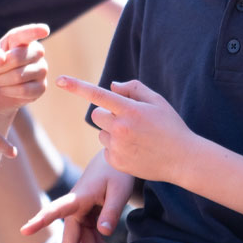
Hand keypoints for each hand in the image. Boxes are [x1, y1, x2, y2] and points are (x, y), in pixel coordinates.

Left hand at [0, 24, 50, 115]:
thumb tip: (0, 60)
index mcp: (22, 39)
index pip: (28, 34)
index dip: (36, 31)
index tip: (44, 30)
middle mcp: (36, 51)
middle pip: (18, 58)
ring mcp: (42, 69)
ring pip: (19, 76)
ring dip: (0, 81)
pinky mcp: (41, 87)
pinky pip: (24, 90)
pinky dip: (7, 91)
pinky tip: (2, 89)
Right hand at [22, 153, 136, 242]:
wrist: (115, 162)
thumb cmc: (116, 172)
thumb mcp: (119, 189)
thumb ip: (111, 210)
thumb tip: (105, 232)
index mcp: (78, 197)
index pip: (56, 210)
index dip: (40, 221)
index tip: (24, 231)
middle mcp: (76, 208)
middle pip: (71, 236)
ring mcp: (83, 214)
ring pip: (84, 240)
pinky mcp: (90, 218)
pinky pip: (92, 236)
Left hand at [54, 75, 199, 184]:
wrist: (183, 159)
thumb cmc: (171, 126)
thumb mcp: (157, 101)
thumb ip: (134, 89)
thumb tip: (111, 86)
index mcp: (130, 109)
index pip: (97, 94)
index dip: (76, 86)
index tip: (60, 80)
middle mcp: (120, 128)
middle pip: (96, 115)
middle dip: (107, 114)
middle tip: (127, 120)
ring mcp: (117, 147)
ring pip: (101, 133)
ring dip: (112, 133)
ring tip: (136, 138)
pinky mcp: (116, 162)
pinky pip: (106, 150)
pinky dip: (116, 149)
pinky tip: (135, 151)